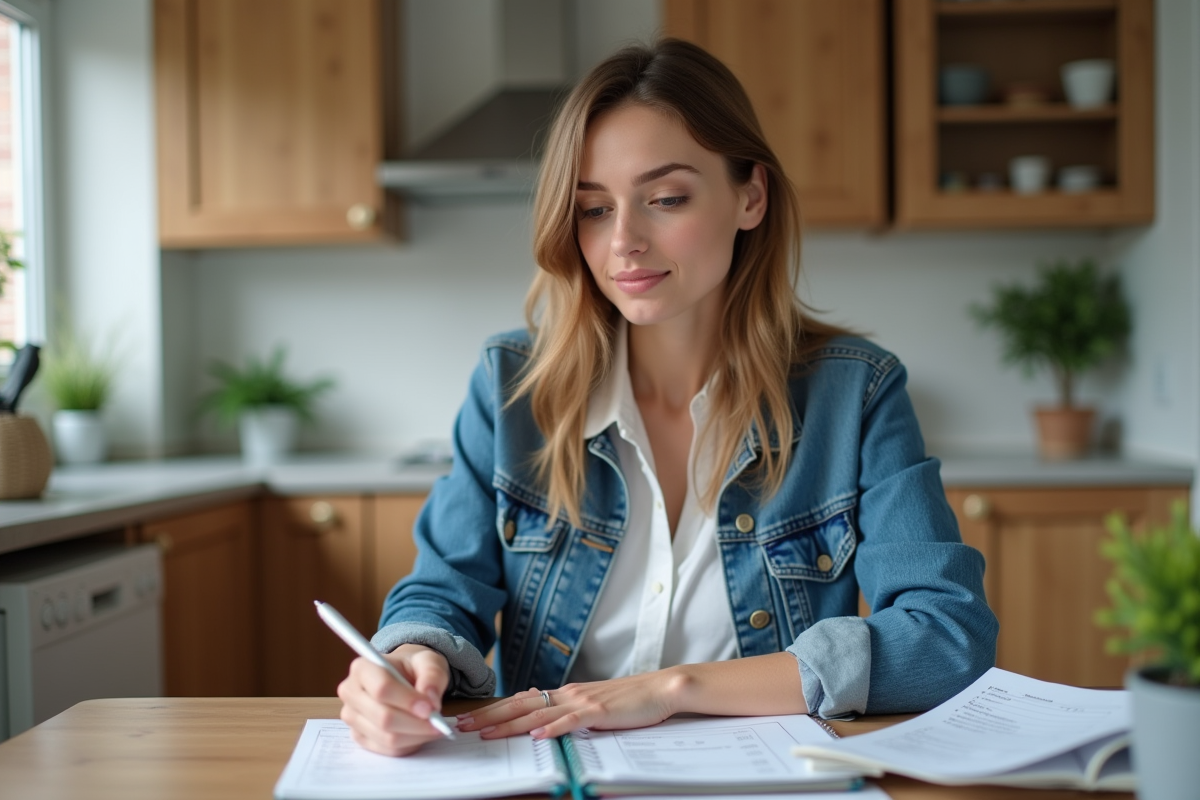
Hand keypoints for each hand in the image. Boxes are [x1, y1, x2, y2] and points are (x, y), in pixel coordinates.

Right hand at [337, 643, 450, 755]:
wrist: (403, 677)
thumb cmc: (413, 667)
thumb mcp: (429, 661)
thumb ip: (432, 675)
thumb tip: (431, 699)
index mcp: (362, 668)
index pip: (382, 689)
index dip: (407, 701)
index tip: (431, 708)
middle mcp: (350, 693)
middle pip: (383, 718)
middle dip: (415, 723)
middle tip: (438, 722)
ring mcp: (352, 717)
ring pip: (386, 738)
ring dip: (415, 736)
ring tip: (433, 726)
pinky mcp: (359, 736)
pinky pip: (387, 750)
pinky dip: (409, 744)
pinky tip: (420, 733)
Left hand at [456, 669, 686, 740]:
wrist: (661, 688)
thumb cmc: (630, 700)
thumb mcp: (593, 702)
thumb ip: (568, 708)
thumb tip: (542, 712)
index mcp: (565, 693)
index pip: (521, 701)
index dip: (493, 709)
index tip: (470, 717)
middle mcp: (568, 694)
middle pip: (520, 705)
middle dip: (489, 716)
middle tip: (462, 726)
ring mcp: (582, 702)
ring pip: (538, 713)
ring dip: (510, 724)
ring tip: (486, 733)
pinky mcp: (599, 711)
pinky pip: (571, 721)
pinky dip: (552, 728)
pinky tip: (537, 736)